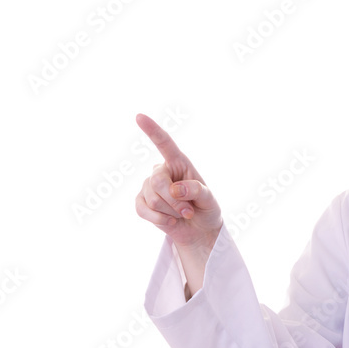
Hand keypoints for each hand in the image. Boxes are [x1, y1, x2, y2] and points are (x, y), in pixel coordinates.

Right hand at [134, 113, 222, 250]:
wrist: (198, 230)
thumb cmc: (205, 209)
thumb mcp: (209, 199)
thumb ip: (196, 190)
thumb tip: (175, 189)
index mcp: (179, 163)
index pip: (164, 143)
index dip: (152, 130)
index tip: (139, 117)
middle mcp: (162, 171)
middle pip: (158, 181)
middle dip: (174, 201)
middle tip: (188, 211)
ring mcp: (149, 186)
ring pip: (153, 199)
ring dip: (171, 212)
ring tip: (182, 214)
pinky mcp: (141, 202)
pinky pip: (143, 210)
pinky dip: (159, 219)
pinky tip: (170, 221)